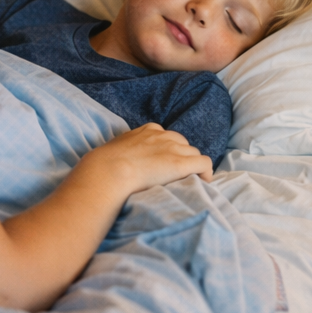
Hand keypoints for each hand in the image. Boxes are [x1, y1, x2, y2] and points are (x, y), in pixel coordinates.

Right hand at [81, 123, 213, 195]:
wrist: (108, 172)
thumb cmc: (105, 166)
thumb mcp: (115, 149)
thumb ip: (124, 151)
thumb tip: (118, 163)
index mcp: (148, 130)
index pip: (167, 136)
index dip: (169, 150)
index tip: (165, 162)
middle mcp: (164, 136)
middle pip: (183, 144)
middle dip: (182, 157)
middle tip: (176, 175)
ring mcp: (173, 149)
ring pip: (194, 153)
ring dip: (193, 165)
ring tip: (190, 180)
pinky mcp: (181, 163)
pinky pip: (204, 163)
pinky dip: (206, 172)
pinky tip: (204, 182)